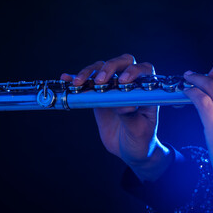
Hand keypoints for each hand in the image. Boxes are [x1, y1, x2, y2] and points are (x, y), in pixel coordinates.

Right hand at [61, 54, 171, 180]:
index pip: (144, 70)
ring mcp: (113, 89)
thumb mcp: (139, 130)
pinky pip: (87, 84)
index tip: (122, 81)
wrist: (129, 149)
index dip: (134, 71)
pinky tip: (66, 79)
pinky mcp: (99, 96)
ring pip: (102, 69)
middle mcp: (130, 85)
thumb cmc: (141, 139)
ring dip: (89, 72)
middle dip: (109, 67)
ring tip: (78, 83)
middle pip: (122, 63)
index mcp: (146, 91)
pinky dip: (76, 79)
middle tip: (99, 81)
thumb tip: (123, 104)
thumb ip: (131, 117)